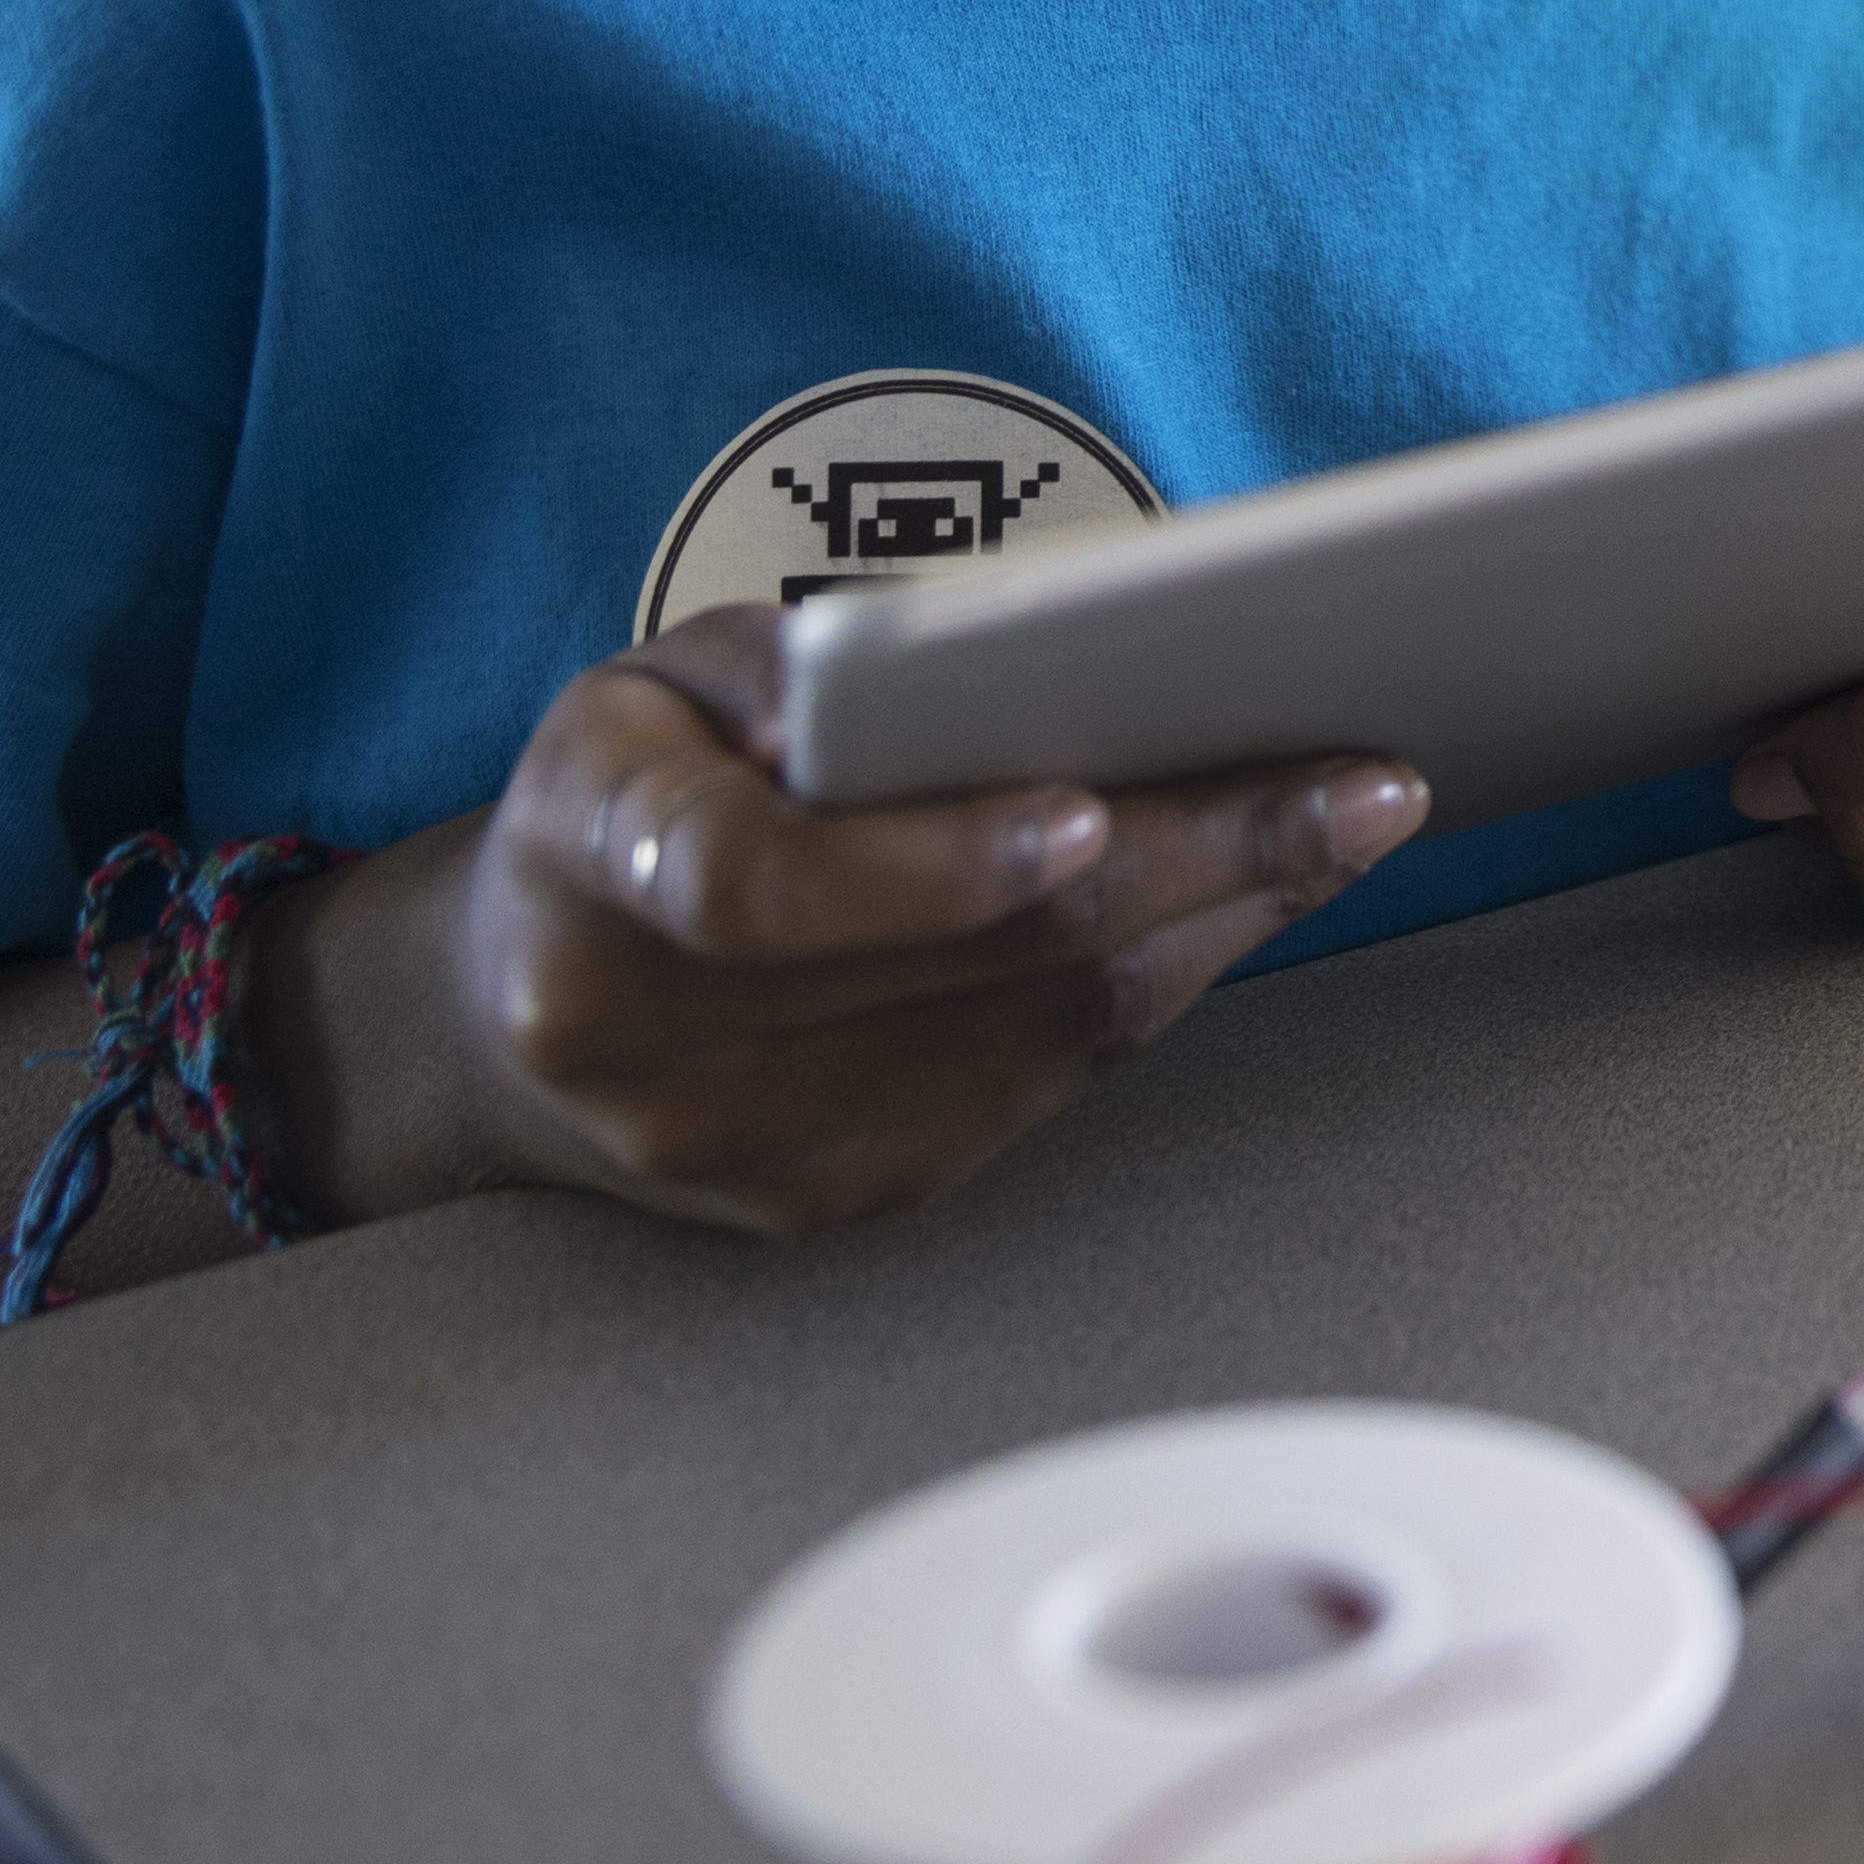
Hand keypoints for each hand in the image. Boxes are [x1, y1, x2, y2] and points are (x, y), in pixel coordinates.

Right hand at [265, 604, 1426, 1239]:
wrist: (507, 1010)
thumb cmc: (625, 795)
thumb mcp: (663, 677)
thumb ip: (808, 665)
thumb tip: (1004, 660)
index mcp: (592, 860)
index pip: (755, 883)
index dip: (930, 859)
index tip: (1078, 810)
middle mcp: (648, 1037)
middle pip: (969, 960)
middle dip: (1194, 861)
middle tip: (1357, 787)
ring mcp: (740, 1147)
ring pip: (1037, 1037)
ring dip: (1220, 927)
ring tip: (1347, 826)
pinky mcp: (830, 1202)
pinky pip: (1040, 1090)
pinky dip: (1162, 991)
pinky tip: (1245, 910)